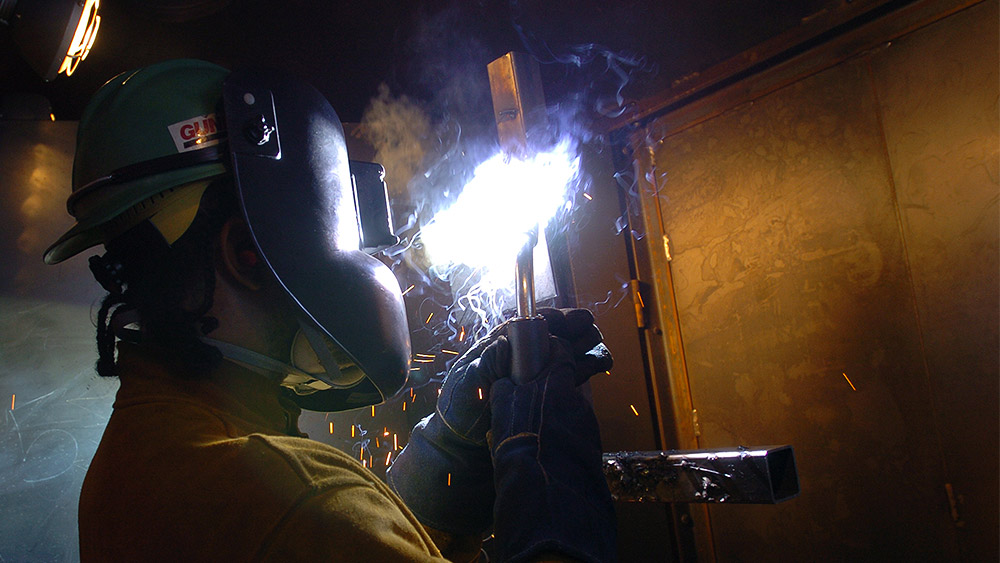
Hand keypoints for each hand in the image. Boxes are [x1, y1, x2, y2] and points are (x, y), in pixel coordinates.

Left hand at [388, 309, 611, 538]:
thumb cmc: (459, 409)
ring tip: (599, 348)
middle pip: (554, 334)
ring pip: (567, 352)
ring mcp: (536, 374)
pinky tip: (600, 366)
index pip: (529, 324)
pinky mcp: (547, 393)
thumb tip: (506, 343)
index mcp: (501, 346)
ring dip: (585, 346)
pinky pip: (571, 375)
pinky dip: (587, 367)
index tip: (568, 318)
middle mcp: (522, 357)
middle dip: (574, 329)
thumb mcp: (468, 382)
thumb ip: (487, 362)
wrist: (465, 445)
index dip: (551, 318)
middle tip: (590, 329)